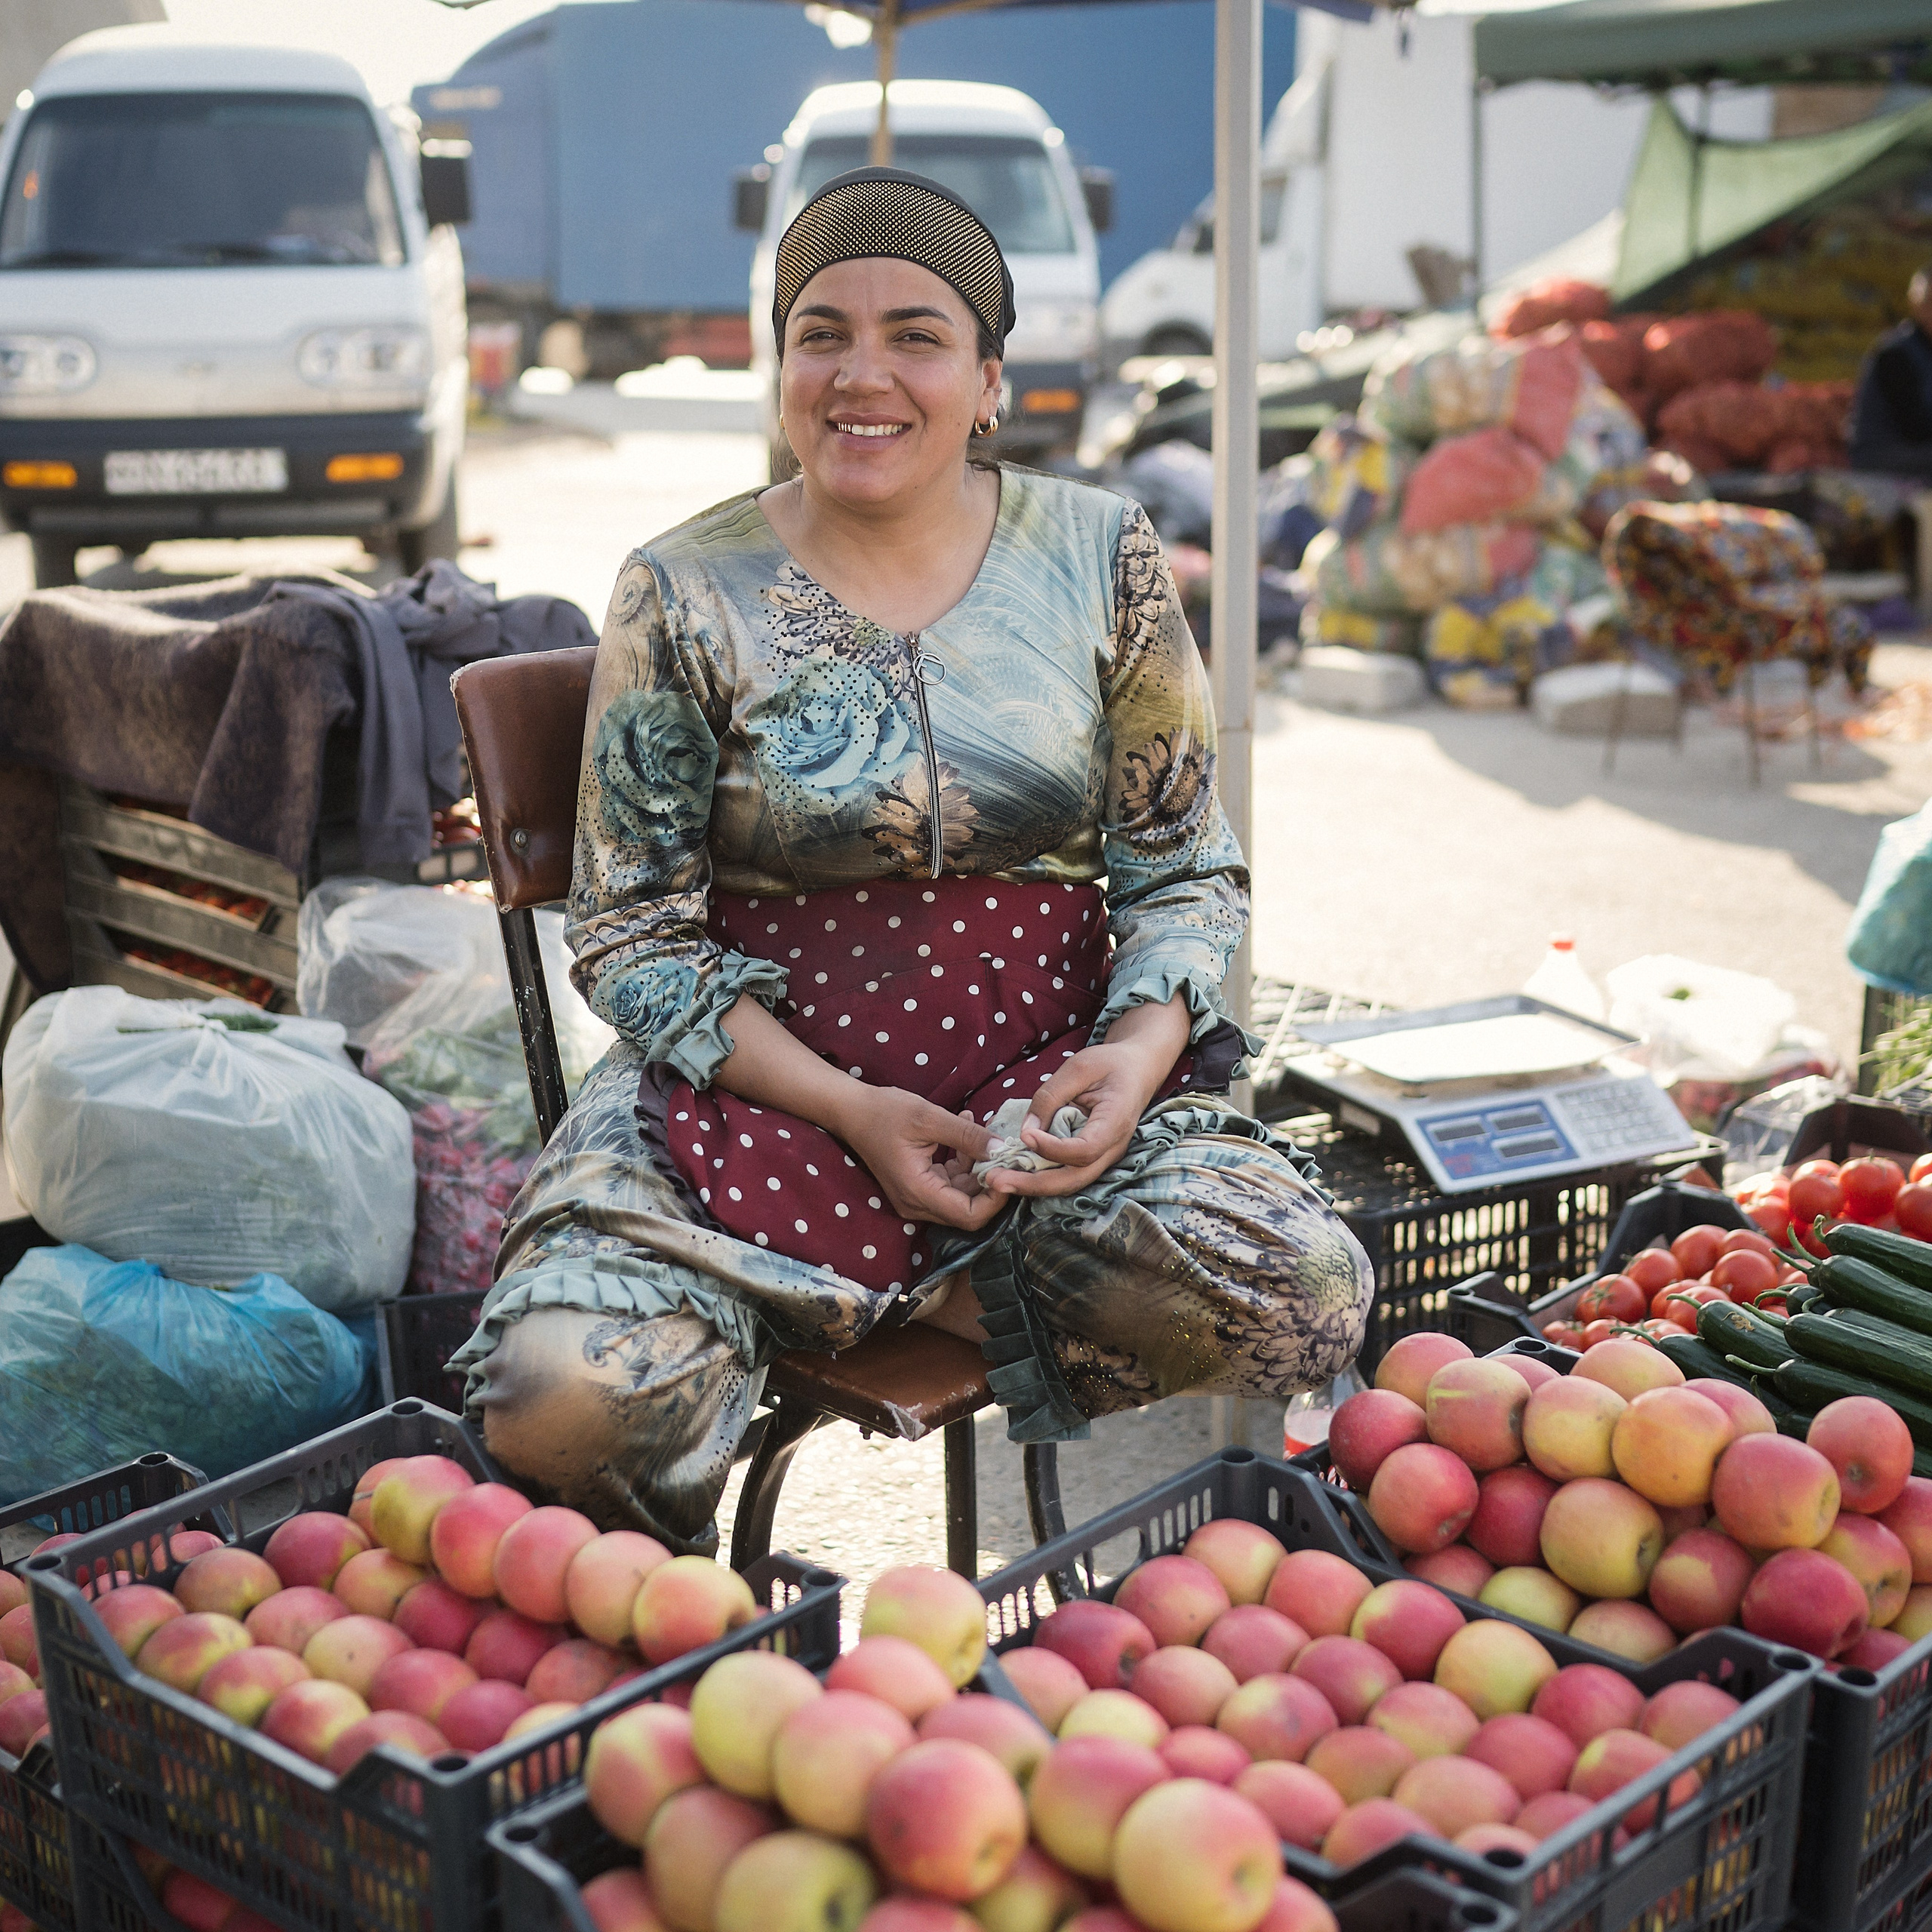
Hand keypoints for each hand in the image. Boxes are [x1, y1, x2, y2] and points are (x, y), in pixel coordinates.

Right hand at [830, 1088, 1003, 1233]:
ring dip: (978, 1168)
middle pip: (968, 1209)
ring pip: (962, 1195)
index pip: (969, 1215)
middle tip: (1007, 1152)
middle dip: (991, 1183)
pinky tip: (966, 1128)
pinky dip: (963, 1162)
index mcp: (918, 1192)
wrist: (852, 1111)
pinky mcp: (919, 1186)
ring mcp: (917, 1197)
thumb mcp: (929, 1118)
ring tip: (984, 1133)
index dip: (995, 1199)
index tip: (1010, 1170)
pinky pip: (951, 1182)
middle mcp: (917, 1203)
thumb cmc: (884, 1112)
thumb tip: (1002, 1149)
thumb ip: (968, 1136)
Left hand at [982, 1036, 1173, 1200]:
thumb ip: (1050, 1096)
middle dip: (1032, 1184)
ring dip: (1032, 1186)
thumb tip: (1025, 1130)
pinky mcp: (1092, 1157)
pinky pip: (1067, 1174)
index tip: (1026, 1136)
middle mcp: (1113, 1148)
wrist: (1138, 1070)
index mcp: (1116, 1122)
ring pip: (1069, 1183)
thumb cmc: (1111, 1064)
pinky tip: (1013, 1172)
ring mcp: (1104, 1157)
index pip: (1085, 1150)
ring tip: (997, 1180)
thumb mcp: (1079, 1067)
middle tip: (994, 1180)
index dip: (1054, 1149)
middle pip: (1074, 1179)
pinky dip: (1039, 1177)